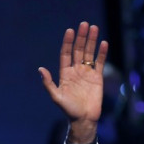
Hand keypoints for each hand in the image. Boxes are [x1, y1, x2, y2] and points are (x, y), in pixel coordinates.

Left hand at [39, 22, 108, 143]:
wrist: (84, 119)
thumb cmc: (69, 110)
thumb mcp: (56, 97)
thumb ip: (49, 83)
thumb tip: (40, 69)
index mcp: (65, 74)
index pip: (66, 54)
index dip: (68, 42)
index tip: (70, 30)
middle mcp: (76, 71)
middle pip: (78, 50)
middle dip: (81, 37)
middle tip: (84, 24)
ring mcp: (87, 73)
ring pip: (89, 53)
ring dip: (91, 41)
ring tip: (94, 28)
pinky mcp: (97, 78)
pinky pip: (100, 63)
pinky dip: (101, 53)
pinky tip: (103, 43)